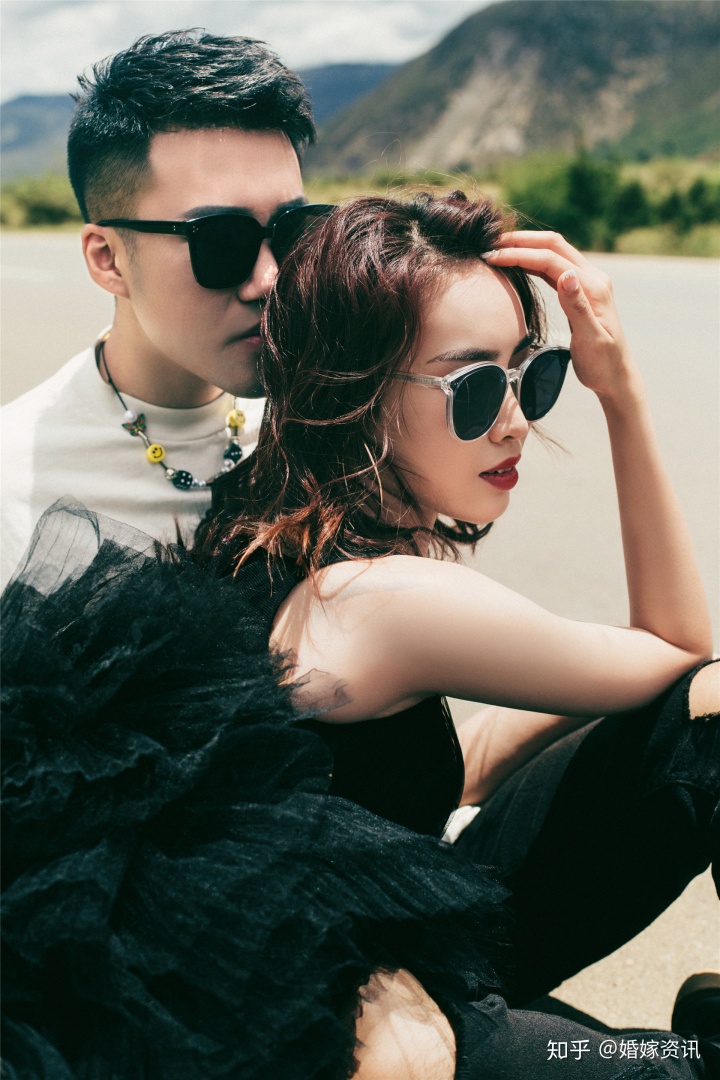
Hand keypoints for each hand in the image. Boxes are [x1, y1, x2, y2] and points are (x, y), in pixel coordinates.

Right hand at [484, 231, 641, 403]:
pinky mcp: (580, 291)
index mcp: (594, 287)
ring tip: (499, 249)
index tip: (493, 256)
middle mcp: (592, 278)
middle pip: (553, 245)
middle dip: (521, 241)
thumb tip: (567, 275)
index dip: (521, 254)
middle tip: (491, 243)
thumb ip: (578, 308)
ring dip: (526, 248)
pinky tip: (517, 264)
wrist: (617, 377)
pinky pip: (553, 268)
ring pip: (553, 253)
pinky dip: (533, 262)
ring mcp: (587, 283)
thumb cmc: (603, 364)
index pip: (552, 260)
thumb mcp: (591, 340)